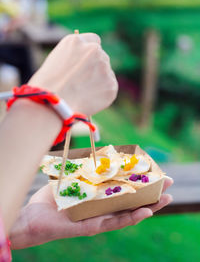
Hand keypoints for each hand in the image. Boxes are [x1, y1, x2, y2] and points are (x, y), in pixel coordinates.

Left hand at [10, 177, 172, 248]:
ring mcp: (99, 218)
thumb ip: (83, 165)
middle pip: (132, 200)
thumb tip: (94, 147)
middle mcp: (103, 208)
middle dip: (151, 192)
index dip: (141, 181)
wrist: (33, 216)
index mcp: (100, 196)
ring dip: (149, 206)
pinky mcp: (91, 227)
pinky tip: (145, 212)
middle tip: (168, 183)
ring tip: (166, 198)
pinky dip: (130, 218)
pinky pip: (114, 223)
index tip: (155, 171)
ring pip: (128, 213)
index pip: (125, 188)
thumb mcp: (71, 176)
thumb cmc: (52, 197)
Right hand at [29, 33, 117, 114]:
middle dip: (95, 69)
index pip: (94, 41)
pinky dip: (102, 95)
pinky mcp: (111, 84)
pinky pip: (110, 88)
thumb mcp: (54, 63)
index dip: (90, 54)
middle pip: (102, 57)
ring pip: (106, 73)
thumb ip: (72, 59)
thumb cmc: (45, 87)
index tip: (88, 63)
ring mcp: (104, 67)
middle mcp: (93, 50)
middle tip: (83, 84)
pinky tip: (88, 101)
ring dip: (99, 82)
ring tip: (81, 95)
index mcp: (76, 41)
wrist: (50, 104)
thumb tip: (84, 68)